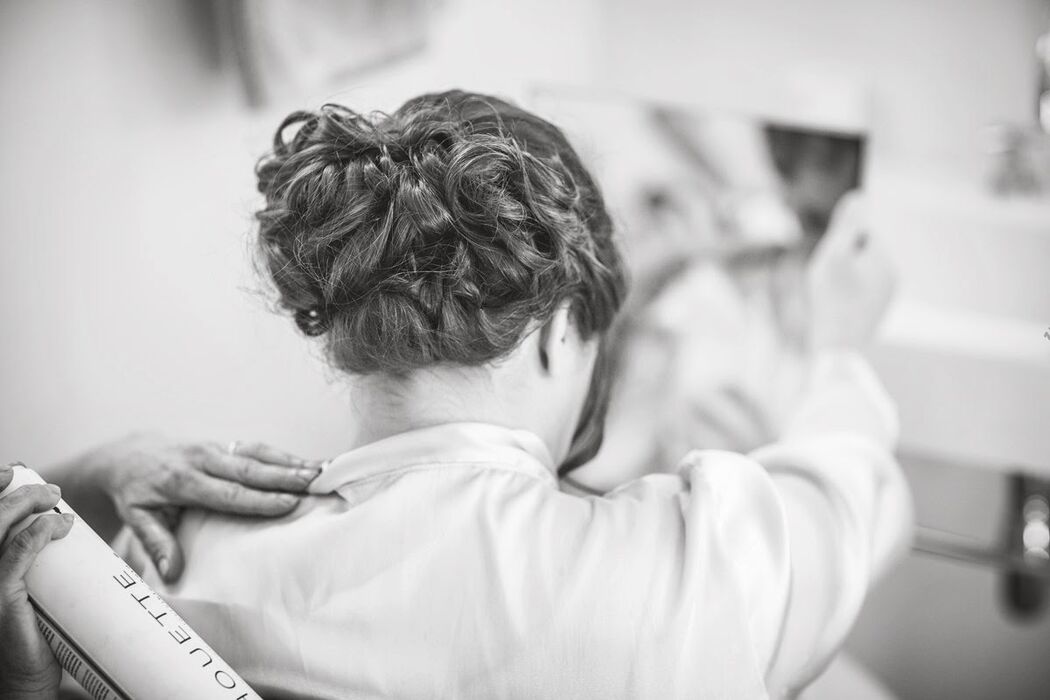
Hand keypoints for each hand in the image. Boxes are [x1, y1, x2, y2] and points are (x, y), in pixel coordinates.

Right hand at [0, 464, 71, 699]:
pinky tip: (59, 525)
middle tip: (50, 490)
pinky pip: (18, 554)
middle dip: (17, 493)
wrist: (23, 681)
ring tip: (56, 500)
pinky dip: (39, 533)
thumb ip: (36, 564)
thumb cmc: (31, 636)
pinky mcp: (0, 597)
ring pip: (1, 528)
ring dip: (29, 504)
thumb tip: (66, 533)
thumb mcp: (30, 592)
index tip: (15, 472)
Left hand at [84, 434, 320, 581]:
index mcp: (183, 481)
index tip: (288, 503)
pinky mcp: (224, 444)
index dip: (259, 499)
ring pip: (258, 453)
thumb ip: (156, 544)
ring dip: (291, 462)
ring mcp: (215, 448)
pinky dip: (284, 455)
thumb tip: (172, 572)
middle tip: (316, 482)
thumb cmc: (136, 492)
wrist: (129, 454)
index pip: (228, 493)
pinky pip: (257, 448)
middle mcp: (203, 459)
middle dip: (285, 475)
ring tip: (322, 470)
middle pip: (249, 468)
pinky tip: (308, 463)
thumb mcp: (136, 519)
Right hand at [807, 192, 896, 349]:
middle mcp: (891, 276)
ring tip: (829, 299)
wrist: (837, 349)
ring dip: (842, 280)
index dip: (840, 245)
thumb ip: (847, 225)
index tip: (830, 266)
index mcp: (884, 260)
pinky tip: (834, 310)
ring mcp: (884, 296)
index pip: (862, 234)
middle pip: (860, 253)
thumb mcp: (834, 256)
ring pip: (858, 273)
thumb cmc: (832, 301)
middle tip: (827, 284)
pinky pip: (857, 292)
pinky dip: (843, 297)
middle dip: (842, 262)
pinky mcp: (874, 312)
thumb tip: (859, 196)